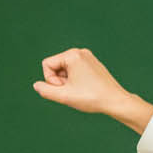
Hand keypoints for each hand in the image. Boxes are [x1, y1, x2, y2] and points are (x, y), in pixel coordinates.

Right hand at [33, 47, 152, 132]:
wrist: (116, 101)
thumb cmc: (91, 97)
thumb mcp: (64, 96)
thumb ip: (46, 91)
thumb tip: (36, 85)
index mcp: (73, 54)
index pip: (47, 64)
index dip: (50, 80)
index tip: (64, 89)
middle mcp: (80, 52)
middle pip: (56, 66)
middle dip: (60, 80)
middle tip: (73, 91)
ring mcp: (88, 57)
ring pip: (65, 70)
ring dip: (67, 82)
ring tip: (80, 90)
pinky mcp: (93, 63)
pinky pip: (75, 71)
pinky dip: (76, 81)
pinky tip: (85, 89)